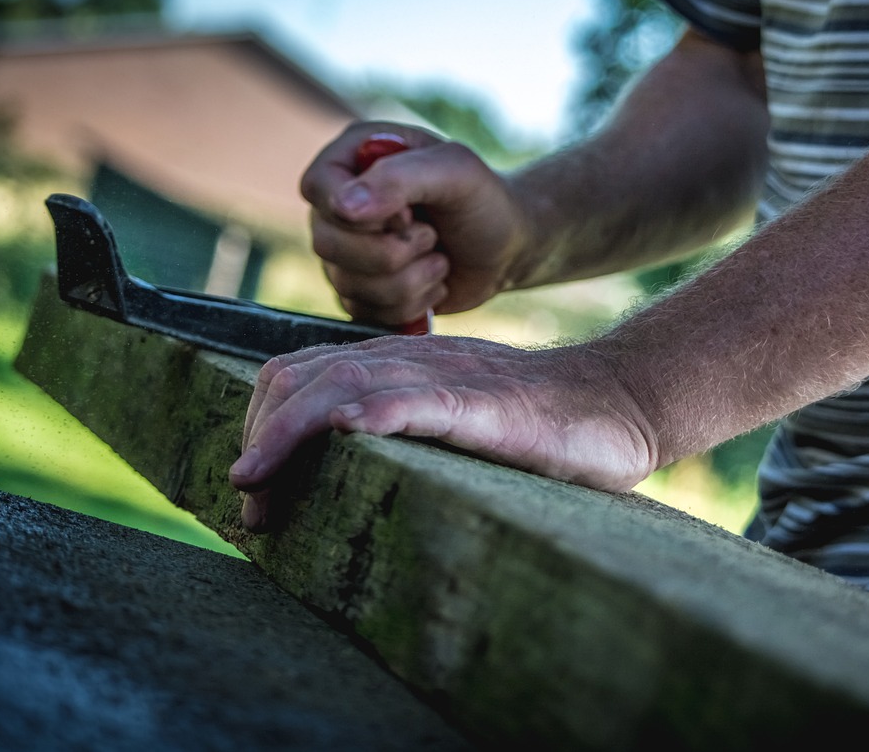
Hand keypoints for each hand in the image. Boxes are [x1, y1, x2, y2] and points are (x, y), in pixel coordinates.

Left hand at [228, 337, 658, 530]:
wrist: (619, 400)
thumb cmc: (542, 426)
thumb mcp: (456, 420)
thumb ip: (403, 427)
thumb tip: (339, 470)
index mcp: (399, 366)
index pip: (299, 373)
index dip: (261, 424)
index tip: (252, 486)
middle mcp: (412, 362)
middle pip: (302, 376)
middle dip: (259, 439)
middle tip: (249, 506)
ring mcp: (448, 378)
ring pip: (344, 384)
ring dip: (289, 435)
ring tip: (259, 485)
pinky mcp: (486, 404)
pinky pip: (418, 400)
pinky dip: (372, 413)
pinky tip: (346, 433)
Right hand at [301, 122, 531, 325]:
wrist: (508, 247)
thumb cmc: (484, 200)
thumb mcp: (455, 171)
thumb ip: (399, 179)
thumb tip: (341, 207)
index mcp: (354, 157)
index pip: (318, 187)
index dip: (361, 213)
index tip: (410, 213)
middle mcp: (340, 203)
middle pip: (327, 244)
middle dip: (393, 252)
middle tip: (432, 235)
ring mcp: (346, 251)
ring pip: (348, 285)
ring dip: (410, 279)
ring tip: (438, 258)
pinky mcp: (360, 291)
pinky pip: (364, 313)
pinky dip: (410, 304)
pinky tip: (431, 282)